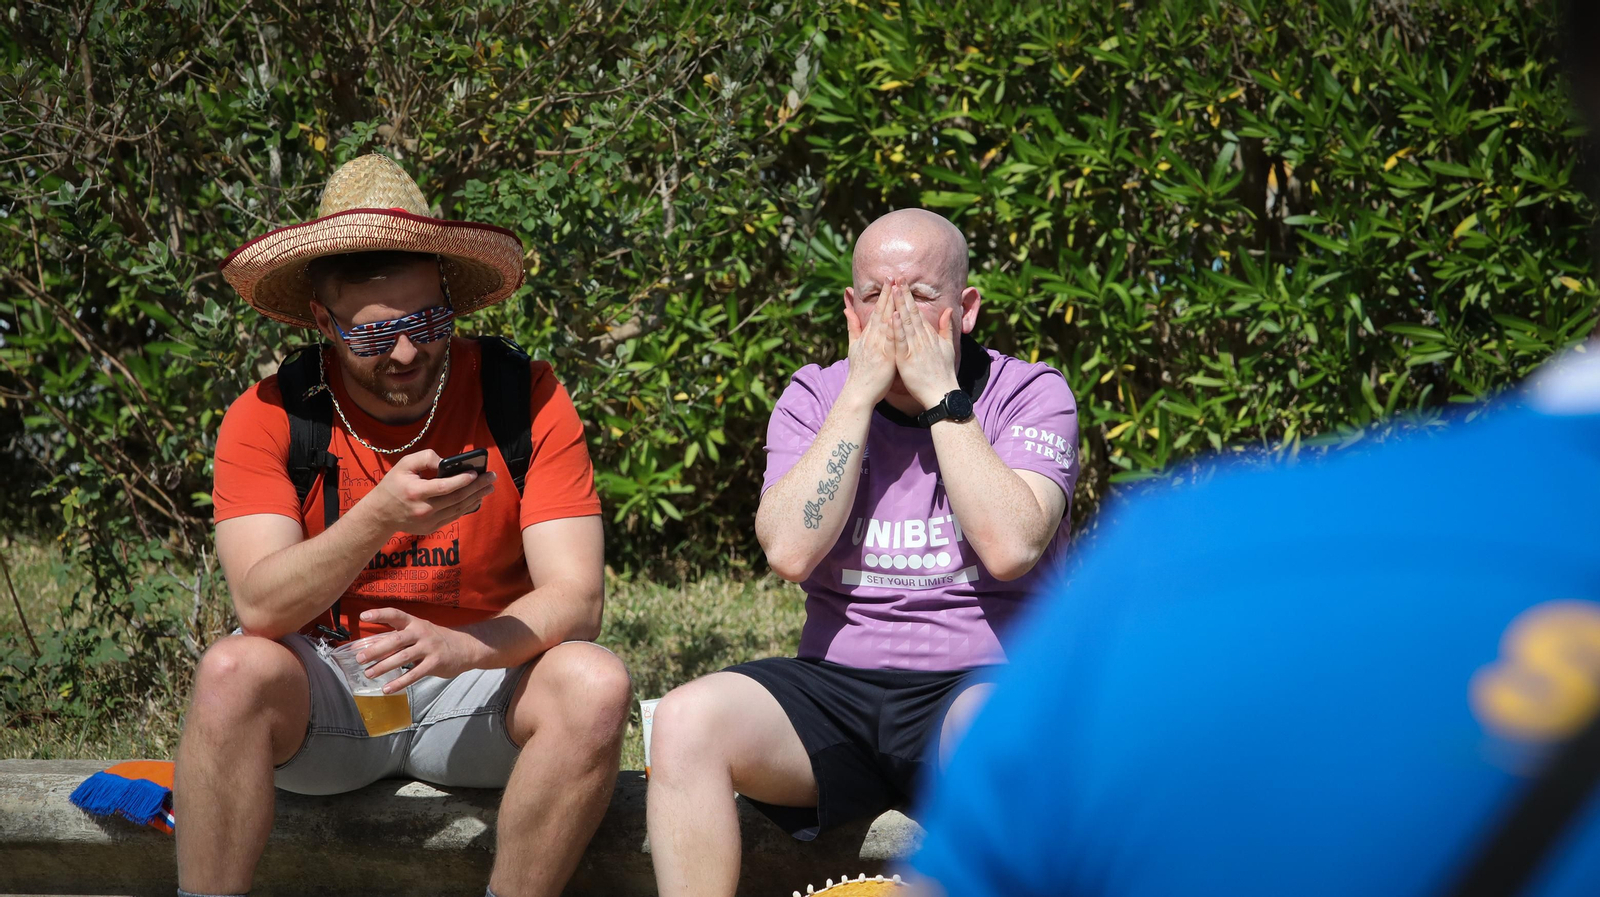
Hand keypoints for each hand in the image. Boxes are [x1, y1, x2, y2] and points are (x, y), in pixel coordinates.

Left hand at [355, 607, 489, 690]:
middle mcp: (421, 633)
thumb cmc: (436, 640)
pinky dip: (399, 683)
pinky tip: (387, 689)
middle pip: (396, 640)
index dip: (379, 614)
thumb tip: (369, 646)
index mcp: (415, 622)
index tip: (363, 617)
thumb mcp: (420, 632)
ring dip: (384, 667)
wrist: (466, 648)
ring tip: (369, 674)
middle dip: (376, 649)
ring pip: (402, 658)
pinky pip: (414, 675)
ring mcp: (429, 648)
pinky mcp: (435, 663)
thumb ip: (398, 638)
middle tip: (359, 658)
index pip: (395, 614)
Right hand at [364, 449, 495, 535]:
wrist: (381, 514)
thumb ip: (425, 458)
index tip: (476, 473)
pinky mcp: (432, 528)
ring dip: (476, 497)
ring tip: (489, 487)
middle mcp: (424, 509)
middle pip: (456, 498)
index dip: (462, 480)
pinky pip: (454, 516)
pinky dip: (467, 507)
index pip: (444, 487)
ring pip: (458, 509)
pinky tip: (477, 499)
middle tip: (491, 478)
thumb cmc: (393, 485)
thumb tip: (446, 462)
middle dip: (477, 487)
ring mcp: (429, 521)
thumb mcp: (403, 465)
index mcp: (416, 492)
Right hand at [843, 288, 896, 404]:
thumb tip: (847, 310)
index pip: (877, 310)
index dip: (883, 294)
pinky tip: (898, 316)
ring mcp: (879, 346)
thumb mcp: (853, 345)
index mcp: (868, 334)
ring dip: (892, 305)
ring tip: (897, 290)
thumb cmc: (860, 370)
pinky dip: (893, 327)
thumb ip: (852, 326)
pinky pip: (890, 339)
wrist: (859, 391)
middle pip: (882, 311)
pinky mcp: (885, 356)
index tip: (889, 279)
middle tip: (894, 276)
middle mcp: (873, 337)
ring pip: (886, 322)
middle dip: (888, 293)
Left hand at [889, 278, 958, 407]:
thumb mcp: (948, 346)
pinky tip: (893, 316)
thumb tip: (948, 310)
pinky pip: (902, 341)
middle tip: (896, 277)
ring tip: (892, 289)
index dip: (909, 296)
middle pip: (911, 312)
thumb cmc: (943, 371)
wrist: (942, 392)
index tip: (902, 282)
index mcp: (929, 335)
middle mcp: (922, 338)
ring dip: (899, 305)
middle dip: (903, 294)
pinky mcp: (908, 359)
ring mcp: (915, 347)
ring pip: (906, 322)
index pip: (917, 311)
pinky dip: (897, 328)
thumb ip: (946, 327)